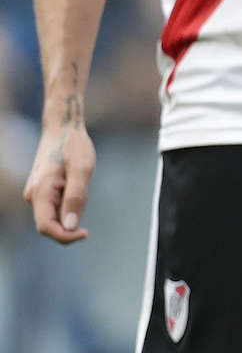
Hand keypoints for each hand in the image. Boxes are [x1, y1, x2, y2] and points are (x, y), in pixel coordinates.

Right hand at [24, 121, 94, 244]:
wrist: (63, 127)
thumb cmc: (73, 145)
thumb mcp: (81, 170)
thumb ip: (75, 198)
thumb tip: (70, 226)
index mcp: (41, 192)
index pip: (46, 227)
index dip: (65, 236)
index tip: (86, 233)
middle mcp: (33, 195)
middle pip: (50, 223)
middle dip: (70, 221)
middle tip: (87, 196)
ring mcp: (37, 192)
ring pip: (54, 214)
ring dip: (71, 209)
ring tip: (81, 183)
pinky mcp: (43, 189)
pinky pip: (56, 204)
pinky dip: (69, 202)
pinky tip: (77, 183)